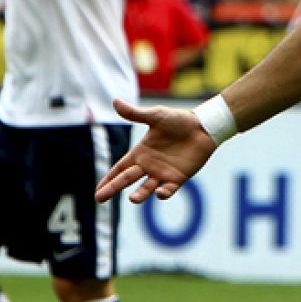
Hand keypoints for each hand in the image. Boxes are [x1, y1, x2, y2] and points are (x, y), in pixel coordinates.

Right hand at [95, 99, 217, 203]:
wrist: (204, 126)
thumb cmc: (179, 120)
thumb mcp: (156, 116)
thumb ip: (135, 113)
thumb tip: (115, 101)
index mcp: (140, 152)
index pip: (119, 168)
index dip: (108, 179)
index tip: (96, 191)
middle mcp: (149, 165)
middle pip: (127, 179)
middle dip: (113, 189)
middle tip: (99, 199)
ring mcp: (163, 173)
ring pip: (146, 188)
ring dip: (139, 194)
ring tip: (132, 199)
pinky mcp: (178, 177)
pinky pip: (169, 189)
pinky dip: (164, 193)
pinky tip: (159, 193)